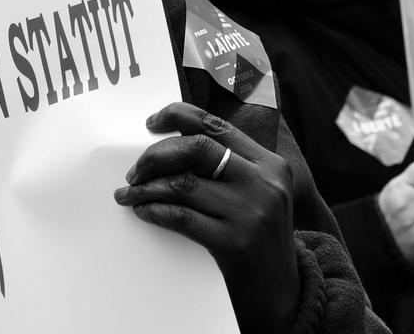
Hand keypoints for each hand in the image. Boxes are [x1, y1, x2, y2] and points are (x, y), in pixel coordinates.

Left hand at [114, 102, 298, 333]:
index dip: (177, 116)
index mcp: (269, 164)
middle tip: (134, 171)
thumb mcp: (258, 193)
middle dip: (156, 155)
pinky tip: (144, 211)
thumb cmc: (260, 239)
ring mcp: (251, 213)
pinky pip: (181, 216)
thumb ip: (228, 165)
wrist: (284, 297)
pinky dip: (155, 210)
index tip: (150, 122)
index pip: (216, 125)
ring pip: (183, 183)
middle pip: (195, 148)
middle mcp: (264, 183)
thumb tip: (170, 143)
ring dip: (147, 187)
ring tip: (129, 193)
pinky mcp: (235, 243)